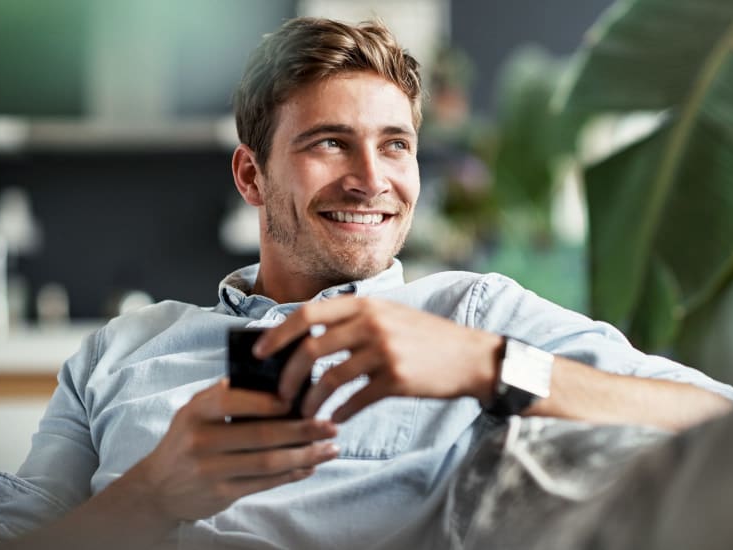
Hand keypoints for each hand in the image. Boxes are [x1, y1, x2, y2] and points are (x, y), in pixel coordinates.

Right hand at [127, 379, 338, 521]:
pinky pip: (265, 483)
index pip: (233, 400)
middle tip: (330, 426)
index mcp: (196, 411)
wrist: (158, 487)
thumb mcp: (195, 411)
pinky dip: (292, 474)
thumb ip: (226, 395)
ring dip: (305, 455)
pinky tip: (310, 466)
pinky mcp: (221, 493)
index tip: (298, 398)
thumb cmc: (187, 440)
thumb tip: (275, 380)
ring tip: (330, 449)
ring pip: (268, 462)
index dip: (268, 401)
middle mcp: (200, 440)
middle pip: (261, 434)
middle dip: (302, 430)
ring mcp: (210, 470)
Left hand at [256, 297, 502, 421]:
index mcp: (365, 305)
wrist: (472, 357)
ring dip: (311, 400)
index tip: (260, 353)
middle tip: (279, 395)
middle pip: (311, 348)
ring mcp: (384, 351)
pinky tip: (334, 420)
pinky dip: (339, 412)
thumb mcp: (391, 315)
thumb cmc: (427, 338)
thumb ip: (355, 320)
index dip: (278, 334)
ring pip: (329, 378)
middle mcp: (371, 324)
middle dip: (287, 375)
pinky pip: (355, 400)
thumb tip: (308, 337)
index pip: (308, 314)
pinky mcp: (396, 379)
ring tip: (304, 414)